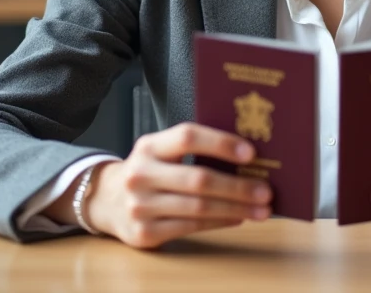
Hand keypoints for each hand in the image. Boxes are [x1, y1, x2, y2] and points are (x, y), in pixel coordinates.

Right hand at [84, 122, 272, 248]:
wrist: (105, 200)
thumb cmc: (150, 170)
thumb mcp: (161, 151)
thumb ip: (193, 147)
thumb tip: (247, 154)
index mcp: (149, 146)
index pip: (188, 137)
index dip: (221, 143)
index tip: (251, 153)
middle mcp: (140, 175)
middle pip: (198, 179)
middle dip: (238, 186)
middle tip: (266, 190)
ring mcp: (140, 206)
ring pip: (198, 207)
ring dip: (236, 209)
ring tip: (261, 209)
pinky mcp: (144, 233)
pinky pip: (191, 227)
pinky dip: (219, 222)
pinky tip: (237, 218)